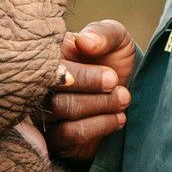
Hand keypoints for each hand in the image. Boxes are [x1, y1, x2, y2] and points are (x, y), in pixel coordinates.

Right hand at [40, 20, 135, 161]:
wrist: (130, 94)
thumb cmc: (115, 61)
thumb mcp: (117, 41)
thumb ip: (104, 33)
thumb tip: (83, 41)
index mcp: (51, 54)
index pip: (47, 59)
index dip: (79, 71)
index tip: (111, 75)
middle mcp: (41, 81)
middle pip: (50, 84)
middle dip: (90, 85)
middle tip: (116, 84)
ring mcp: (44, 110)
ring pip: (59, 108)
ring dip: (98, 105)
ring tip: (123, 99)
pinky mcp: (54, 137)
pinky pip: (67, 133)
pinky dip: (98, 126)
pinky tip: (118, 119)